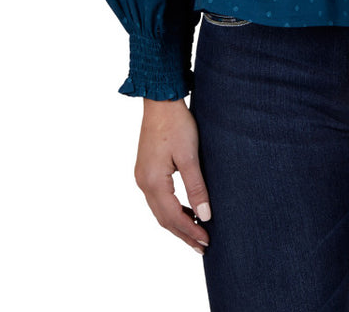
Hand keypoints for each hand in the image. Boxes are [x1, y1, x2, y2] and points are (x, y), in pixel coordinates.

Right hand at [134, 98, 211, 253]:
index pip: (172, 217)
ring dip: (177, 223)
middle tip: (202, 246)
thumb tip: (204, 216)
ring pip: (160, 210)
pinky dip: (171, 209)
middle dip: (183, 233)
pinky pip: (158, 199)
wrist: (160, 101)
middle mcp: (143, 182)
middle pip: (164, 218)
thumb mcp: (190, 156)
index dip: (190, 231)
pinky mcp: (146, 170)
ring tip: (196, 234)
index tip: (207, 242)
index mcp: (153, 181)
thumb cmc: (176, 124)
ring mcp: (142, 176)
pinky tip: (184, 211)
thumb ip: (196, 188)